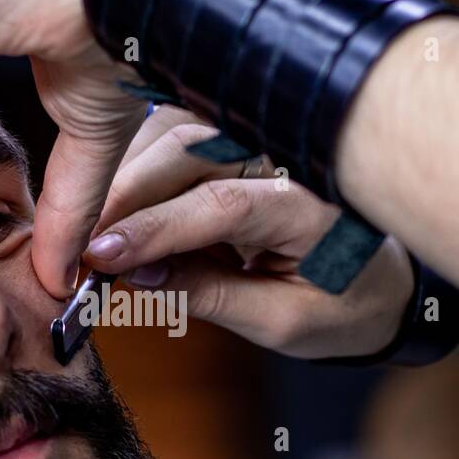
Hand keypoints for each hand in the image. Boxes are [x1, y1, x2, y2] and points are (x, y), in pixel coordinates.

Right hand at [84, 106, 414, 358]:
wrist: (380, 279)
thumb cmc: (342, 305)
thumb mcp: (284, 322)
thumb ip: (211, 296)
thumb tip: (135, 277)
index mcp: (310, 203)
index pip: (222, 204)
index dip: (155, 229)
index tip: (102, 257)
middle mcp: (283, 154)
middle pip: (186, 152)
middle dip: (123, 197)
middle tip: (78, 247)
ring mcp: (258, 137)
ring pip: (170, 137)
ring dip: (122, 181)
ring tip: (93, 235)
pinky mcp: (234, 138)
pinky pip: (171, 140)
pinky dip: (134, 172)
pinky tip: (115, 213)